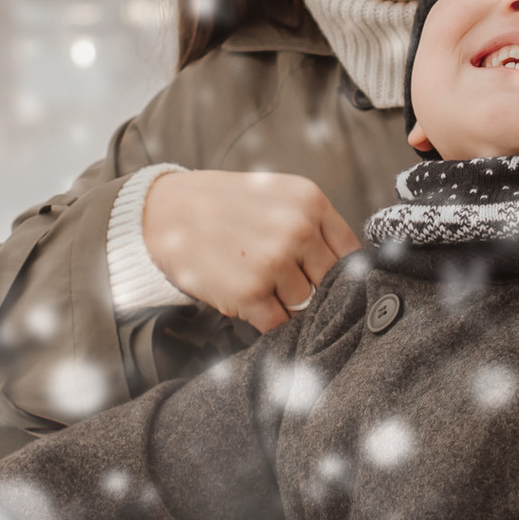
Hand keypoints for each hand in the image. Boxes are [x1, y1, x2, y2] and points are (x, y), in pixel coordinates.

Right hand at [144, 170, 359, 333]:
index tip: (333, 284)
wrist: (166, 213)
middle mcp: (298, 230)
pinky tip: (249, 301)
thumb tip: (350, 270)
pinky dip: (266, 320)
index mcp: (311, 201)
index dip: (343, 274)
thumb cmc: (225, 207)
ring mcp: (274, 263)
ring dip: (286, 304)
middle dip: (313, 289)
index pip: (351, 254)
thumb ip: (315, 225)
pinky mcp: (250, 293)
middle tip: (286, 284)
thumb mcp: (277, 195)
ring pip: (305, 305)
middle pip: (330, 283)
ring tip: (258, 283)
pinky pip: (278, 324)